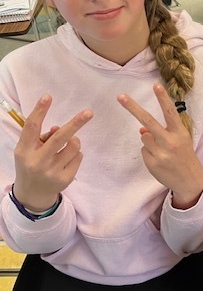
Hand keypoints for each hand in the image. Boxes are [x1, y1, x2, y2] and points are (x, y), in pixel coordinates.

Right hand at [13, 95, 92, 210]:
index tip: (48, 96)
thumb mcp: (29, 150)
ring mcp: (52, 171)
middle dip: (76, 123)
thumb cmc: (32, 163)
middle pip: (60, 137)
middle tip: (89, 112)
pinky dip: (75, 154)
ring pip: (74, 146)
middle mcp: (38, 161)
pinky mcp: (65, 178)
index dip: (40, 111)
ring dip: (74, 141)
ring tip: (65, 147)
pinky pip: (79, 156)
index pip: (31, 127)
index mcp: (25, 150)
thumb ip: (41, 137)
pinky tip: (65, 161)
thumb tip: (58, 128)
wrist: (33, 193)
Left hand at [118, 84, 202, 208]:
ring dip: (149, 140)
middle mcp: (170, 141)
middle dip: (133, 107)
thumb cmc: (184, 155)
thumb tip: (142, 128)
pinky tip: (160, 159)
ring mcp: (160, 153)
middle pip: (148, 121)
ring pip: (144, 137)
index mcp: (180, 132)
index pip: (170, 112)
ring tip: (162, 150)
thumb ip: (164, 131)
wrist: (190, 180)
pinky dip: (149, 152)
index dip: (163, 98)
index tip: (156, 85)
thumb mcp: (180, 140)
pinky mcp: (152, 163)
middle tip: (120, 96)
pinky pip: (143, 150)